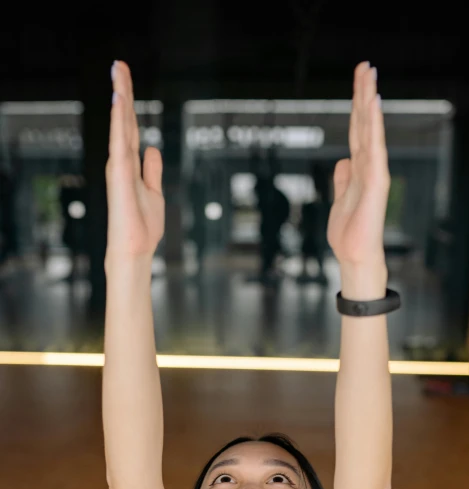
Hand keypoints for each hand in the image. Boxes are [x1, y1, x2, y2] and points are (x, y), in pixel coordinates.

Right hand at [105, 60, 164, 265]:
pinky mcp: (119, 173)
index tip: (124, 79)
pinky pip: (119, 140)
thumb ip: (152, 169)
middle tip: (119, 64)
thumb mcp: (154, 191)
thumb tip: (153, 148)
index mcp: (129, 164)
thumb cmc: (143, 226)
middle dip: (122, 91)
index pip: (129, 127)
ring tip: (118, 71)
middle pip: (123, 119)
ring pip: (120, 124)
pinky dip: (118, 119)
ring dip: (120, 97)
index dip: (128, 103)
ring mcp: (119, 166)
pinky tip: (119, 99)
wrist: (135, 249)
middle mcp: (121, 161)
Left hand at [327, 62, 389, 268]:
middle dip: (363, 93)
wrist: (355, 256)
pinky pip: (375, 147)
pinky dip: (375, 125)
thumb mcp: (339, 200)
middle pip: (364, 122)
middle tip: (365, 65)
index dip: (356, 105)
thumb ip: (343, 179)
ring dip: (369, 100)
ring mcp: (374, 172)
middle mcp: (368, 166)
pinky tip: (374, 104)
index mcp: (358, 168)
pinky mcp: (377, 181)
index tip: (358, 79)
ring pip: (371, 129)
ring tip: (370, 74)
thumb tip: (344, 160)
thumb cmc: (349, 233)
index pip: (357, 129)